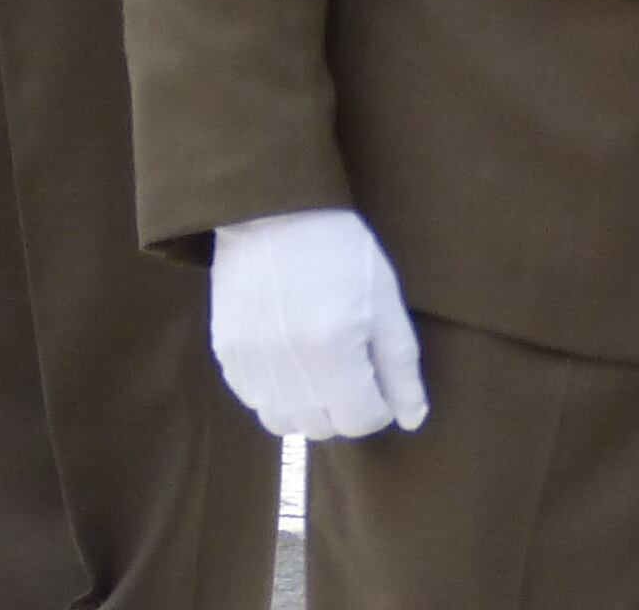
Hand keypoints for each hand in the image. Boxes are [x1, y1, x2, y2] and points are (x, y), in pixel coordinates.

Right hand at [207, 207, 427, 438]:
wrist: (273, 211)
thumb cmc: (340, 251)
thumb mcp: (385, 302)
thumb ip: (401, 367)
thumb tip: (412, 420)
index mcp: (333, 357)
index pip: (362, 422)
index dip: (378, 402)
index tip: (375, 371)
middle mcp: (287, 372)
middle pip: (323, 427)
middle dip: (344, 405)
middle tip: (348, 361)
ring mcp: (251, 366)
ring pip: (285, 422)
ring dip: (307, 406)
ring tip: (315, 363)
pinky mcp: (226, 354)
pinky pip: (254, 399)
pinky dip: (274, 391)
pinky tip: (285, 354)